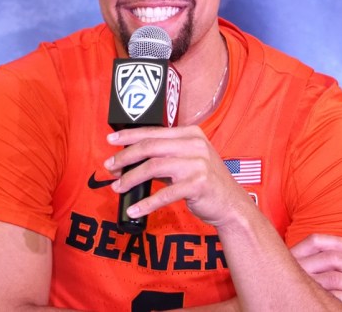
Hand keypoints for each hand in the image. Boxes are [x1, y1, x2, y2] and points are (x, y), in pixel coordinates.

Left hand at [104, 125, 250, 226]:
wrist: (232, 205)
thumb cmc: (206, 183)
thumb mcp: (188, 161)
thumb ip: (164, 157)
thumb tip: (130, 160)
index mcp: (191, 134)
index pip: (154, 132)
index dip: (129, 136)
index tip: (110, 141)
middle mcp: (194, 145)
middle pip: (150, 147)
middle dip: (125, 157)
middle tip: (110, 167)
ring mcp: (197, 164)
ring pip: (153, 167)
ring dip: (131, 178)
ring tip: (118, 187)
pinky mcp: (198, 184)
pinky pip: (165, 194)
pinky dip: (147, 203)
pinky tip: (135, 209)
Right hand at [290, 234, 341, 309]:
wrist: (276, 307)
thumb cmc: (292, 286)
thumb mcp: (295, 267)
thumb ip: (311, 259)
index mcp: (292, 256)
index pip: (316, 241)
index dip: (338, 242)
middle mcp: (296, 268)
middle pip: (332, 259)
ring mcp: (302, 286)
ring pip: (336, 279)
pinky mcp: (309, 302)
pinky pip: (336, 300)